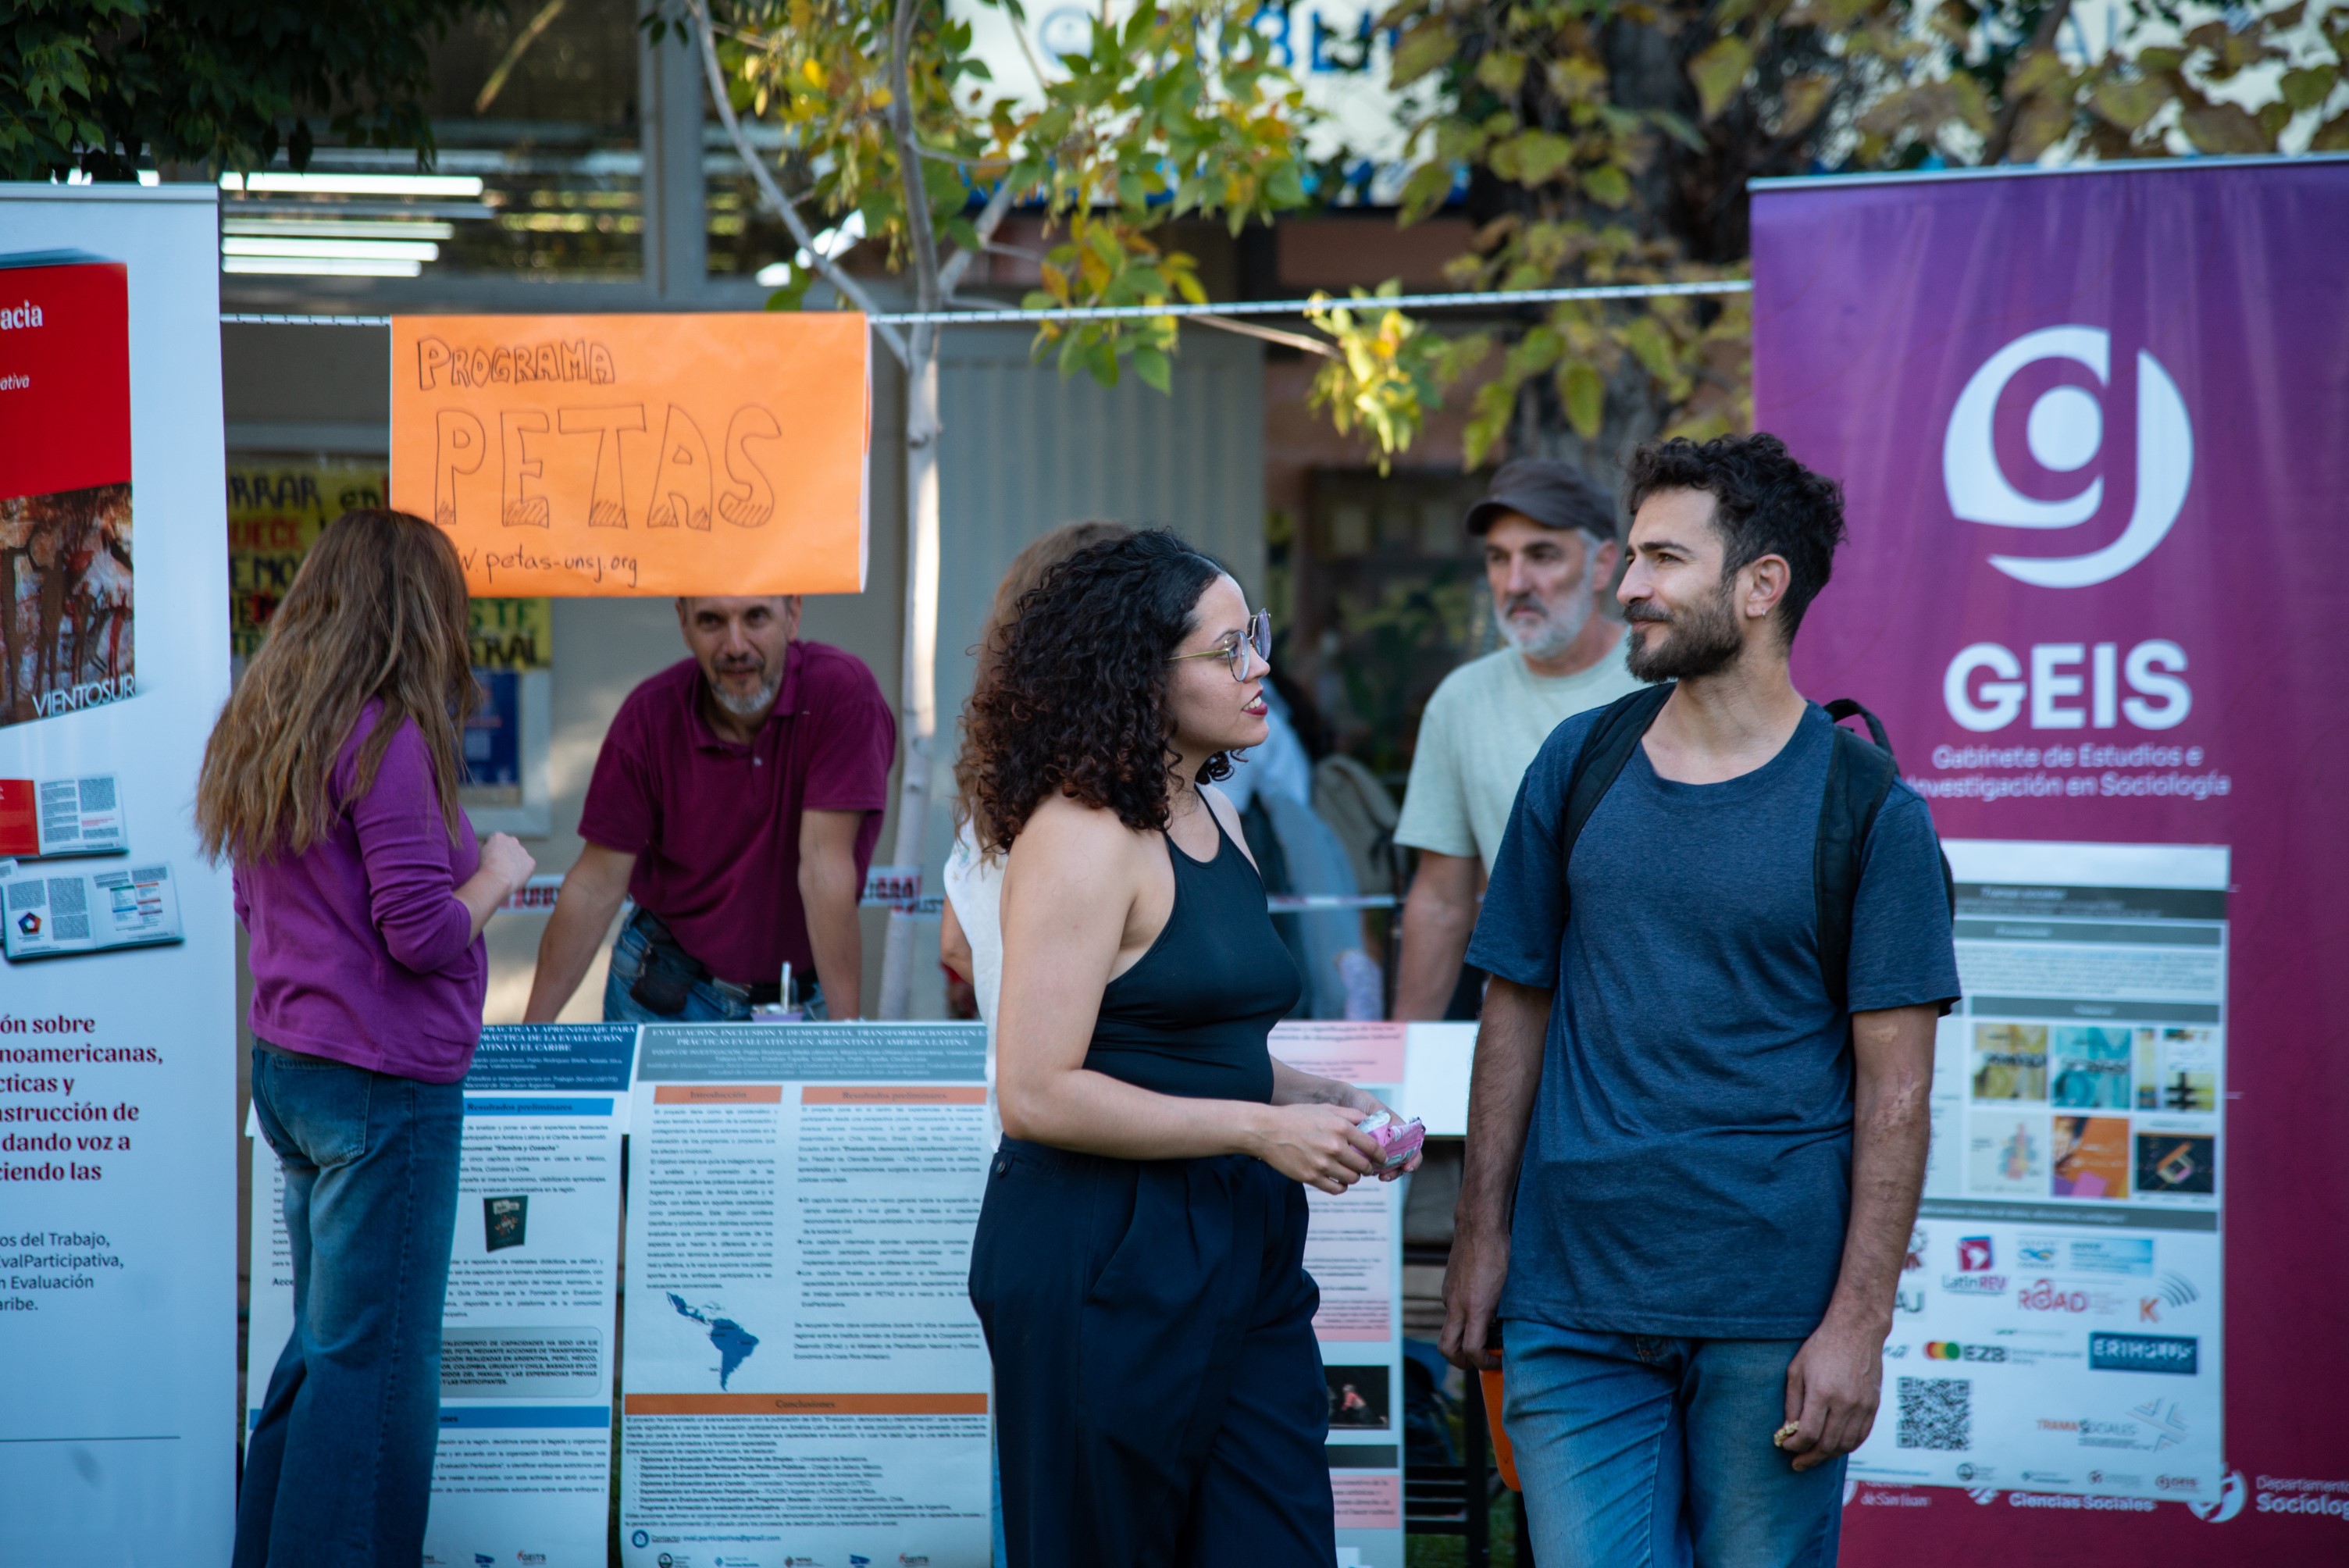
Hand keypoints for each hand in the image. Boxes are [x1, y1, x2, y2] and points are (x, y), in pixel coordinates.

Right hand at [479, 832, 536, 898]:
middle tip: (499, 867)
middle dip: (505, 854)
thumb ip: (485, 850)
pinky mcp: (530, 862)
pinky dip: (522, 871)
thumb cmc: (482, 869)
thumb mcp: (477, 855)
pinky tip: (515, 878)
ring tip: (506, 875)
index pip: (495, 840)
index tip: (488, 859)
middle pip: (509, 846)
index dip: (491, 851)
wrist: (496, 879)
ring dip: (515, 862)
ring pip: (519, 856)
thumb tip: (488, 854)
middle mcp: (512, 840)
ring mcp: (523, 851)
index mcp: (498, 836)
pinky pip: (527, 866)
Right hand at [1247, 1102, 1379, 1193]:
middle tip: (1365, 1166)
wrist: (1267, 1131)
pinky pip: (1336, 1188)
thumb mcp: (1325, 1108)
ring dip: (1354, 1176)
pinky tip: (1338, 1180)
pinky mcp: (1311, 1177)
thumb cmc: (1296, 1117)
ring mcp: (1322, 1164)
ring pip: (1352, 1178)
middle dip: (1368, 1167)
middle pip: (1364, 1166)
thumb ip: (1350, 1115)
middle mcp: (1334, 1146)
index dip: (1380, 1155)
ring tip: (1349, 1171)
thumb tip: (1370, 1122)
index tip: (1380, 1157)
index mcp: (1341, 1128)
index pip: (1372, 1147)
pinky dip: (1341, 1186)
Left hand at [1338, 1085, 1422, 1180]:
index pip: (1413, 1148)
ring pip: (1388, 1167)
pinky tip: (1365, 1170)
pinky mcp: (1365, 1154)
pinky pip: (1372, 1166)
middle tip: (1386, 1176)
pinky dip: (1371, 1171)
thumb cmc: (1359, 1101)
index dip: (1414, 1159)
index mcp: (1398, 1130)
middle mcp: (1391, 1141)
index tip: (1408, 1167)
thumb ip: (1386, 1118)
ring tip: (1377, 1174)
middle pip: (1402, 1162)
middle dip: (1397, 1172)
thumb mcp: (1375, 1107)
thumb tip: (1396, 1132)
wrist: (1340, 1101)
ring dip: (1385, 1174)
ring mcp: (1378, 1149)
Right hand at [1439, 1219, 1508, 1371]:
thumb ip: (1500, 1314)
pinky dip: (1462, 1318)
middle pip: (1446, 1349)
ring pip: (1448, 1329)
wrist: (1478, 1226)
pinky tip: (1480, 1307)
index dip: (1484, 1363)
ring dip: (1461, 1339)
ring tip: (1484, 1333)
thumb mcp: (1508, 1289)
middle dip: (1461, 1363)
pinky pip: (1451, 1310)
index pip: (1471, 1351)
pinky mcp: (1447, 1286)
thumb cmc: (1498, 1254)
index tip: (1498, 1360)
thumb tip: (1502, 1332)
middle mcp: (1456, 1305)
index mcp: (1474, 1308)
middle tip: (1480, 1360)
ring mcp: (1449, 1295)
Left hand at [1778, 1314, 1885, 1471]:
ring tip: (1814, 1457)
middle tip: (1797, 1464)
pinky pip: (1861, 1436)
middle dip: (1809, 1458)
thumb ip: (1792, 1403)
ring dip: (1827, 1456)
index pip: (1808, 1434)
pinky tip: (1834, 1447)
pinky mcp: (1873, 1406)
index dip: (1794, 1446)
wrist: (1856, 1330)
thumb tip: (1788, 1431)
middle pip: (1827, 1445)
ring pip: (1845, 1445)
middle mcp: (1845, 1403)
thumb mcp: (1796, 1370)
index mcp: (1822, 1393)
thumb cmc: (1821, 1347)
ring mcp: (1862, 1406)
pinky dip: (1846, 1447)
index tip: (1785, 1447)